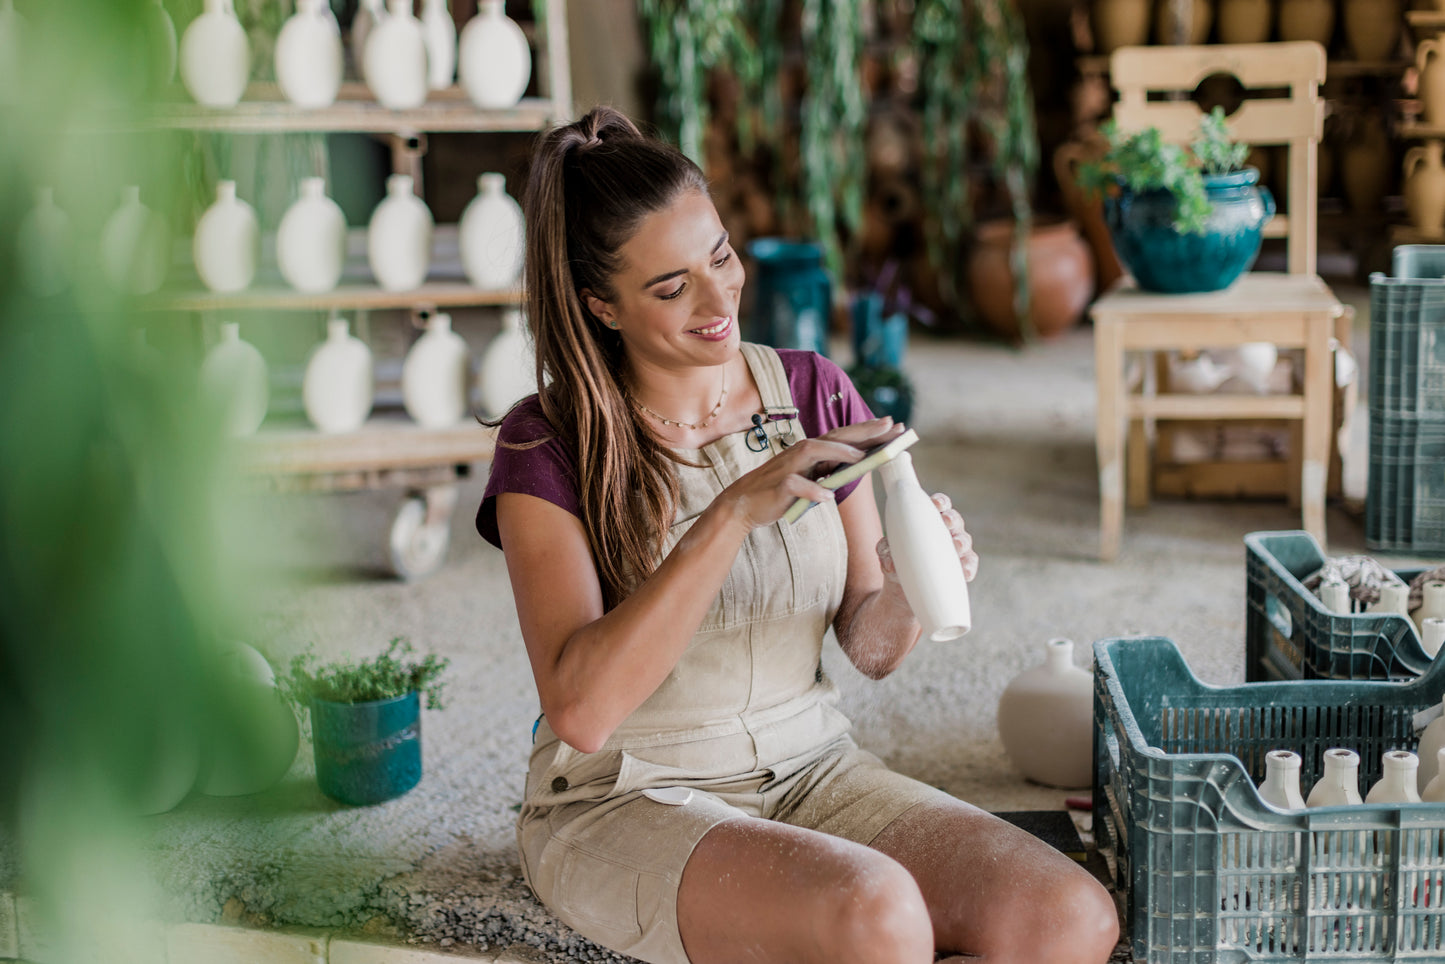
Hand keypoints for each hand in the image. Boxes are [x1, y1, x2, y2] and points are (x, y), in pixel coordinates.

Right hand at [716, 417, 903, 531]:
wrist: (742, 505)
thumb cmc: (779, 492)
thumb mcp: (809, 480)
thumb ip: (830, 471)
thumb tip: (859, 464)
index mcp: (811, 452)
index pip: (843, 437)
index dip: (868, 431)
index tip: (894, 426)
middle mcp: (801, 454)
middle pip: (833, 436)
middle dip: (862, 431)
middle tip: (890, 425)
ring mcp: (788, 468)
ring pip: (812, 452)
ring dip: (837, 453)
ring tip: (861, 457)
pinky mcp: (777, 487)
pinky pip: (795, 486)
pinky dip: (812, 491)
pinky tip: (827, 498)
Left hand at [876, 492, 977, 581]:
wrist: (904, 585)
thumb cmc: (898, 559)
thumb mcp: (886, 553)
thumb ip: (885, 551)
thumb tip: (890, 563)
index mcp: (929, 519)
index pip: (939, 505)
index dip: (940, 501)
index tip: (935, 503)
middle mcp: (946, 530)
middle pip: (954, 519)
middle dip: (951, 518)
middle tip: (946, 521)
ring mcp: (957, 548)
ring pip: (964, 540)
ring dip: (961, 541)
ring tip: (957, 545)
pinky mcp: (962, 567)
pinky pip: (969, 564)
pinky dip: (968, 567)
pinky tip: (965, 572)